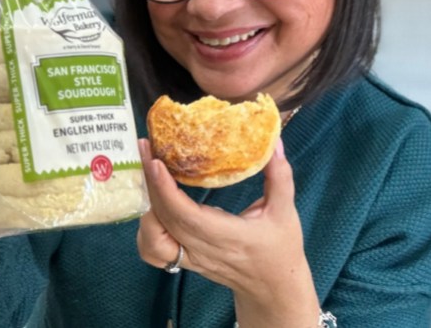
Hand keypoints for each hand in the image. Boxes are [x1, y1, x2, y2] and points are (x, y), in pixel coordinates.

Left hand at [136, 138, 319, 324]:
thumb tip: (274, 142)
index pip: (187, 215)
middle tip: (145, 148)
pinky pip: (152, 250)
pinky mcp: (183, 260)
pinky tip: (152, 206)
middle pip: (164, 219)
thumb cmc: (280, 248)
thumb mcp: (285, 212)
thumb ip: (279, 177)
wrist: (272, 287)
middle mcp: (203, 249)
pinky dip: (145, 229)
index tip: (156, 162)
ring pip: (152, 238)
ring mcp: (190, 258)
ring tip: (149, 173)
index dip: (166, 189)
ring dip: (146, 205)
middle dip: (150, 182)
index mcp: (229, 236)